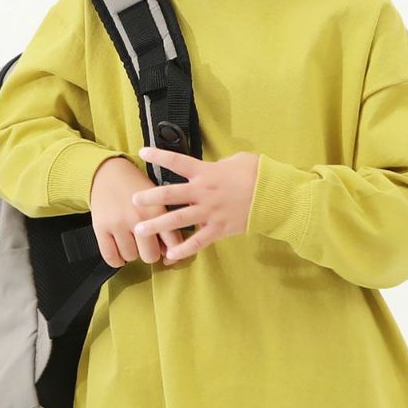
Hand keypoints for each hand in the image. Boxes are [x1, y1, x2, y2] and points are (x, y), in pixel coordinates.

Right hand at [90, 156, 185, 268]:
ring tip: (130, 240)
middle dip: (149, 252)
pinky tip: (119, 250)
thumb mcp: (158, 199)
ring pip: (130, 257)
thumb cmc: (137, 187)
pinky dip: (116, 259)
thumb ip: (166, 224)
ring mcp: (118, 223)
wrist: (109, 172)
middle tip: (145, 244)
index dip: (172, 254)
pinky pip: (111, 257)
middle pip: (150, 256)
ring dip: (132, 253)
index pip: (172, 244)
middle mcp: (138, 218)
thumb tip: (170, 254)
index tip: (168, 255)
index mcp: (157, 209)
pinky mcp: (100, 228)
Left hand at [131, 147, 260, 262]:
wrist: (274, 196)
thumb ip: (219, 165)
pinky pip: (197, 241)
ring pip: (177, 220)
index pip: (177, 161)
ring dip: (157, 225)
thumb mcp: (237, 160)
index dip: (159, 155)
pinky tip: (170, 255)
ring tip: (139, 230)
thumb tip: (213, 168)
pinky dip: (183, 249)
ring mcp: (209, 212)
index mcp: (206, 172)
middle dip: (149, 197)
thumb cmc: (257, 173)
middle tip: (133, 200)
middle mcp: (203, 192)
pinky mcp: (218, 229)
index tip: (143, 151)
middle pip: (169, 194)